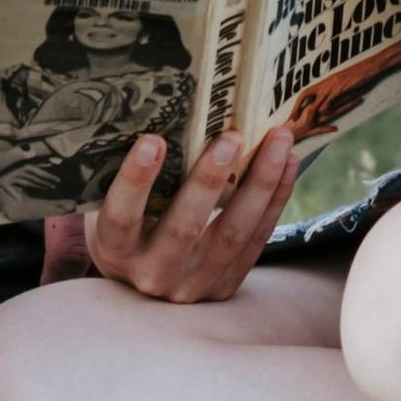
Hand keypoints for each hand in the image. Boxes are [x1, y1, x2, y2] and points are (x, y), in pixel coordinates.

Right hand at [83, 123, 303, 305]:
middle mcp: (152, 274)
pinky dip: (274, 200)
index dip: (136, 181)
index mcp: (115, 251)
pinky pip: (255, 241)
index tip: (152, 139)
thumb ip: (137, 179)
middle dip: (210, 180)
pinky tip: (287, 164)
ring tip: (277, 141)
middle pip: (184, 228)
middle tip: (233, 136)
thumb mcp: (113, 208)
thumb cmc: (127, 228)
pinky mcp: (224, 287)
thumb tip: (173, 114)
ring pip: (231, 235)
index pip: (121, 217)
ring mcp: (192, 286)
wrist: (141, 285)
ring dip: (259, 185)